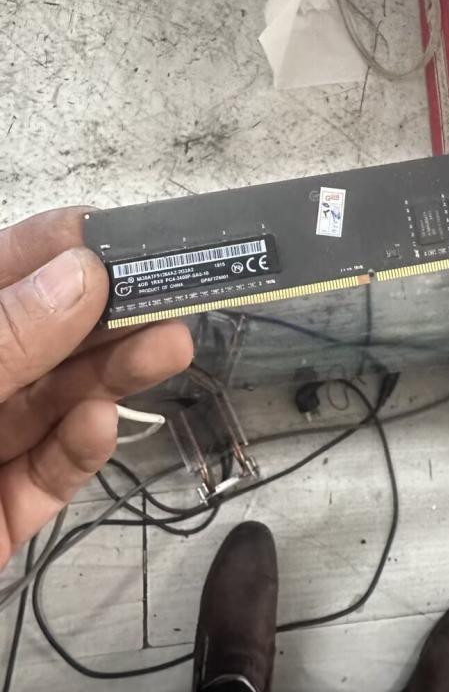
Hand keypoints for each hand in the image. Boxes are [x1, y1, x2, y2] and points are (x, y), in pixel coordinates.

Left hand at [0, 207, 192, 569]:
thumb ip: (2, 337)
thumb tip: (81, 272)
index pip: (3, 275)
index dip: (59, 249)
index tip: (123, 233)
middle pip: (42, 337)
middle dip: (107, 314)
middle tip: (175, 293)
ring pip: (55, 400)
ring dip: (113, 373)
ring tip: (172, 346)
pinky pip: (48, 472)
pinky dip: (80, 448)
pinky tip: (101, 423)